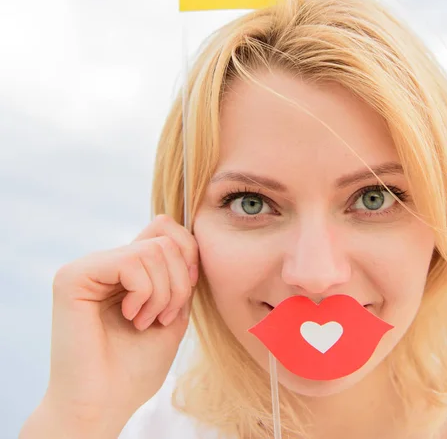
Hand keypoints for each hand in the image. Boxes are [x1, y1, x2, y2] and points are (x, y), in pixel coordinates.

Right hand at [42, 214, 199, 430]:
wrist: (104, 405)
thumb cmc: (137, 366)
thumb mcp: (173, 310)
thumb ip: (177, 270)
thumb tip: (173, 225)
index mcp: (129, 270)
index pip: (164, 228)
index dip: (189, 253)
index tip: (187, 290)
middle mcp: (106, 263)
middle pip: (165, 239)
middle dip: (180, 282)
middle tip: (164, 318)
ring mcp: (88, 267)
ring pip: (153, 250)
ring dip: (163, 293)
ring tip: (146, 322)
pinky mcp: (73, 276)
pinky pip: (131, 261)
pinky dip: (144, 293)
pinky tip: (130, 318)